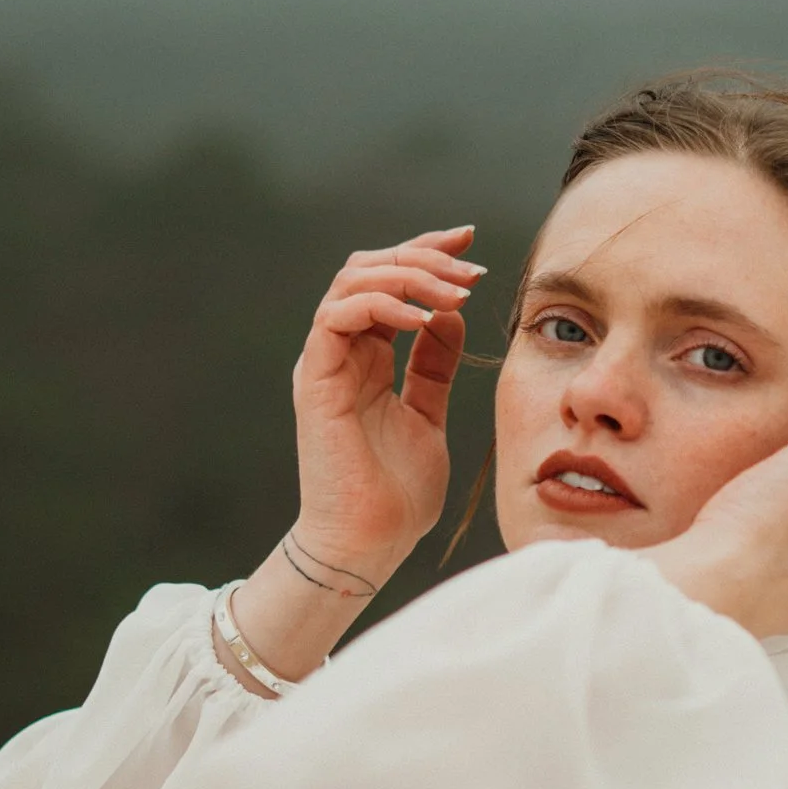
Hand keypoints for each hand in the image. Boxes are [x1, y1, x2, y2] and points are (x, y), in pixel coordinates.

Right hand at [289, 225, 483, 583]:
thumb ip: (433, 367)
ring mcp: (325, 363)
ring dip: (409, 276)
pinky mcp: (316, 380)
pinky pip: (338, 317)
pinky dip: (381, 305)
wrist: (370, 544)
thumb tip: (449, 316)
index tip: (471, 244)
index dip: (427, 254)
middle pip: (369, 268)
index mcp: (366, 357)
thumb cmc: (396, 494)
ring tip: (454, 293)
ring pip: (353, 281)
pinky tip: (423, 320)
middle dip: (424, 258)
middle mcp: (341, 352)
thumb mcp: (428, 416)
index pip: (390, 282)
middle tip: (471, 269)